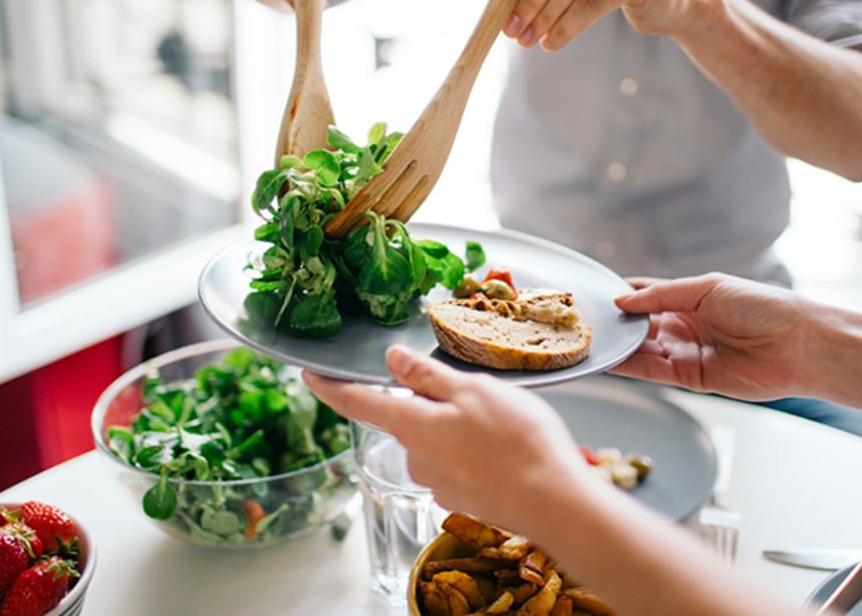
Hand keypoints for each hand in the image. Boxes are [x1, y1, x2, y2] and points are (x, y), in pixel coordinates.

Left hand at [302, 345, 593, 531]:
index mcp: (413, 425)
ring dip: (458, 428)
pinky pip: (459, 463)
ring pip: (437, 441)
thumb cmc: (518, 441)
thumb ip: (427, 376)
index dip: (329, 387)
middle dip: (431, 402)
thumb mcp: (473, 390)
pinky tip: (506, 448)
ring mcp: (439, 482)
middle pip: (408, 418)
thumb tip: (391, 359)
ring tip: (503, 421)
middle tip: (475, 391)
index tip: (307, 374)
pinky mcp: (463, 497)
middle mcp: (417, 458)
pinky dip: (476, 452)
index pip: (357, 403)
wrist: (553, 502)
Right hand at [610, 273, 813, 400]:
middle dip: (617, 324)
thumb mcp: (707, 288)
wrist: (798, 345)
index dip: (622, 296)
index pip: (647, 295)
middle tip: (586, 322)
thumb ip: (661, 295)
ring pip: (643, 350)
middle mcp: (686, 325)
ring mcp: (688, 352)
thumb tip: (622, 301)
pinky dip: (632, 366)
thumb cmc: (763, 307)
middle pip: (641, 325)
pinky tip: (612, 360)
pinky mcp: (692, 379)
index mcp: (691, 298)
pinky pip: (654, 372)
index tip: (595, 296)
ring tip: (593, 342)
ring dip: (620, 347)